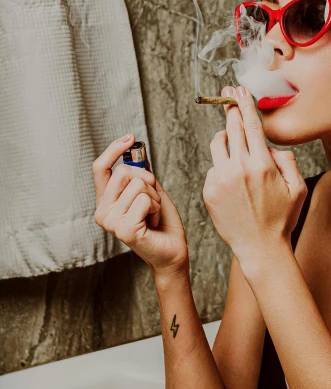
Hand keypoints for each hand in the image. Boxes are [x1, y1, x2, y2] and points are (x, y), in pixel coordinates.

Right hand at [93, 134, 187, 275]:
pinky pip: (144, 199)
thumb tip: (136, 152)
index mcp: (105, 201)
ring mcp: (111, 221)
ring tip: (153, 214)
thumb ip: (140, 175)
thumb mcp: (150, 192)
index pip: (100, 168)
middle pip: (124, 172)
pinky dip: (156, 207)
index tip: (130, 137)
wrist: (172, 251)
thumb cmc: (161, 222)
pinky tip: (153, 222)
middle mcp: (102, 211)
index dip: (113, 149)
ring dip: (155, 197)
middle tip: (153, 200)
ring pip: (138, 185)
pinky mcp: (124, 229)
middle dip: (147, 180)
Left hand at [203, 87, 306, 279]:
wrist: (260, 249)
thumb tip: (270, 146)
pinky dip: (221, 166)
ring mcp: (221, 180)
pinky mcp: (209, 192)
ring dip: (224, 138)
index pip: (251, 124)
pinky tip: (232, 181)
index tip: (238, 89)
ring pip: (217, 144)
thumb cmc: (282, 219)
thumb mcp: (297, 188)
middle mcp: (239, 169)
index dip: (243, 103)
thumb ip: (287, 160)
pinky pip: (213, 168)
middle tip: (228, 96)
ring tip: (232, 142)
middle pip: (231, 128)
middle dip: (230, 110)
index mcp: (262, 164)